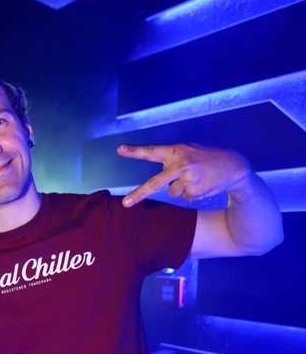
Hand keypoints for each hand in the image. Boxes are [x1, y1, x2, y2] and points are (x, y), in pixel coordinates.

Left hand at [117, 143, 251, 206]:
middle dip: (138, 194)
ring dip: (180, 187)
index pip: (152, 151)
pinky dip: (190, 193)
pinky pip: (183, 197)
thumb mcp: (189, 150)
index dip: (135, 151)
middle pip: (155, 183)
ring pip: (172, 192)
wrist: (233, 167)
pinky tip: (201, 184)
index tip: (120, 150)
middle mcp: (181, 165)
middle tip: (125, 203)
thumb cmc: (206, 157)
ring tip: (195, 178)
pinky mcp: (195, 192)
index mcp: (177, 151)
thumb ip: (172, 159)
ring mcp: (188, 180)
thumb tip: (159, 179)